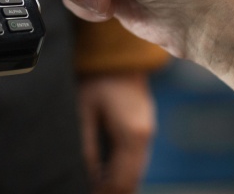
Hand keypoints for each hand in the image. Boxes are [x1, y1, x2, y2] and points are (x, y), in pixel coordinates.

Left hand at [78, 72, 154, 193]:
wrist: (120, 54)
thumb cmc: (98, 78)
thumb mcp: (85, 109)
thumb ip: (87, 143)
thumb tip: (88, 172)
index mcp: (131, 135)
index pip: (121, 179)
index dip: (105, 191)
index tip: (88, 192)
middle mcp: (145, 137)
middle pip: (132, 179)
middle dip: (114, 190)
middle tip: (93, 191)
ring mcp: (148, 131)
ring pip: (137, 170)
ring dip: (120, 180)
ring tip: (97, 186)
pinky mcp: (146, 126)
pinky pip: (138, 157)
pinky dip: (125, 167)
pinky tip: (108, 170)